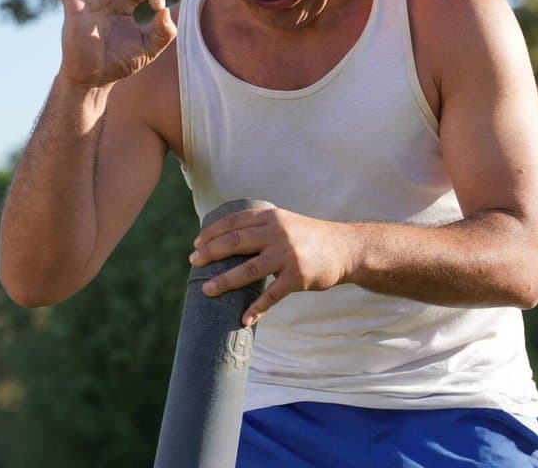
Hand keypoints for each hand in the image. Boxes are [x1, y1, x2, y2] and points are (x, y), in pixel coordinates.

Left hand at [188, 207, 355, 325]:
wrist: (344, 249)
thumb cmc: (309, 238)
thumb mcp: (285, 222)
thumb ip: (261, 227)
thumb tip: (227, 241)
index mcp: (271, 218)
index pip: (234, 222)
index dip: (212, 232)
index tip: (196, 244)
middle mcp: (277, 233)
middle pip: (235, 243)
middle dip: (210, 253)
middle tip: (193, 263)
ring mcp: (287, 255)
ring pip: (248, 270)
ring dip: (224, 281)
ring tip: (206, 290)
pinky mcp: (297, 277)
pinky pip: (272, 295)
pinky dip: (256, 309)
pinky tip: (244, 319)